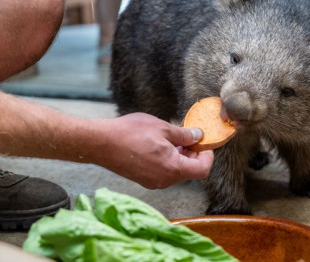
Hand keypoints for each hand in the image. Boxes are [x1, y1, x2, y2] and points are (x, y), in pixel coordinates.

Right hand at [89, 113, 213, 188]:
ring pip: (175, 171)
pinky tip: (159, 145)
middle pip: (189, 171)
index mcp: (173, 169)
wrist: (101, 143)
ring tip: (172, 138)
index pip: (202, 169)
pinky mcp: (143, 179)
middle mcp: (164, 180)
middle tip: (188, 136)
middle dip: (192, 154)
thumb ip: (185, 135)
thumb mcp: (163, 128)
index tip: (204, 143)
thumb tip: (199, 136)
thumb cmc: (131, 133)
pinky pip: (163, 172)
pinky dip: (167, 160)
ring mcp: (153, 182)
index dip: (207, 156)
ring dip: (179, 156)